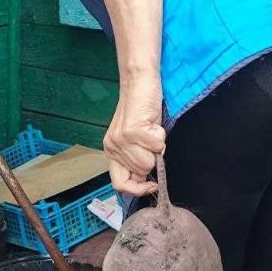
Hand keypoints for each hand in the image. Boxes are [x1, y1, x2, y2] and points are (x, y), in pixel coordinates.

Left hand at [103, 78, 165, 195]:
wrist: (139, 81)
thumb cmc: (141, 109)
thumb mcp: (134, 138)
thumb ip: (135, 159)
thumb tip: (145, 179)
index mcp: (111, 151)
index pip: (119, 184)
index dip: (137, 189)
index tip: (152, 185)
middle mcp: (112, 147)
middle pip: (141, 172)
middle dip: (152, 158)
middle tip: (150, 138)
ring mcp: (122, 139)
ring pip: (149, 162)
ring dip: (157, 146)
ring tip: (151, 129)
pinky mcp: (133, 130)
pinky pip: (157, 146)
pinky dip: (161, 134)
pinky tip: (153, 122)